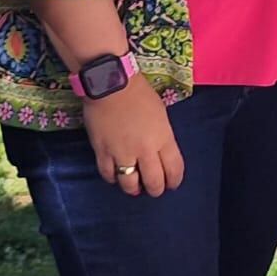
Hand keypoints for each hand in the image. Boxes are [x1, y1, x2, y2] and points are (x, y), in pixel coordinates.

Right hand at [83, 77, 184, 196]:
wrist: (111, 86)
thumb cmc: (140, 95)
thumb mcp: (161, 116)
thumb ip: (162, 137)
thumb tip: (158, 153)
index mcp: (163, 139)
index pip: (174, 169)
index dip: (174, 181)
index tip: (172, 184)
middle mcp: (145, 150)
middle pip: (154, 182)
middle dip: (156, 189)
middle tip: (154, 190)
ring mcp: (122, 153)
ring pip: (129, 184)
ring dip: (134, 189)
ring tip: (135, 187)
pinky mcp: (102, 153)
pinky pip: (108, 175)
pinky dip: (113, 179)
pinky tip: (116, 176)